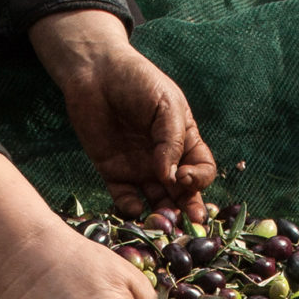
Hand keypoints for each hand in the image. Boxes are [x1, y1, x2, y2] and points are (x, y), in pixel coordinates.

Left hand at [30, 9, 215, 221]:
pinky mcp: (113, 173)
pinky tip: (134, 208)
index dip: (199, 179)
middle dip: (186, 209)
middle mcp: (165, 160)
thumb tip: (171, 178)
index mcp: (184, 140)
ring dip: (160, 215)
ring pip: (156, 201)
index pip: (202, 169)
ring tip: (159, 223)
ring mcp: (139, 168)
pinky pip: (124, 199)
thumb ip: (171, 142)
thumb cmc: (138, 81)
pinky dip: (130, 209)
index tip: (184, 178)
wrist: (95, 73)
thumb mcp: (165, 105)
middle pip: (182, 193)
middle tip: (186, 224)